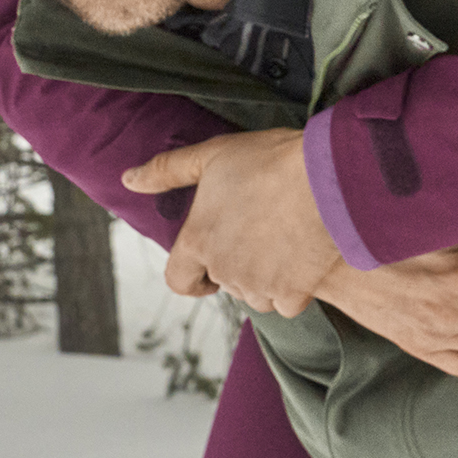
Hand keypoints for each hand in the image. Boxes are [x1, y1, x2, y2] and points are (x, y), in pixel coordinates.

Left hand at [123, 128, 338, 315]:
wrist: (329, 178)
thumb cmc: (269, 161)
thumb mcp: (212, 155)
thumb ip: (167, 170)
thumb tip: (128, 179)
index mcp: (198, 241)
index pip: (178, 279)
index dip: (191, 275)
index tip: (205, 268)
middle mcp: (224, 270)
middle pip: (223, 282)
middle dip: (236, 264)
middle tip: (260, 231)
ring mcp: (259, 285)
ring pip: (255, 295)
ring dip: (263, 278)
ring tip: (283, 242)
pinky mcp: (293, 295)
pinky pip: (286, 303)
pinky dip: (293, 288)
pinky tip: (303, 257)